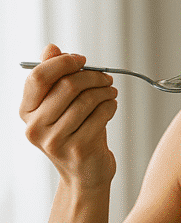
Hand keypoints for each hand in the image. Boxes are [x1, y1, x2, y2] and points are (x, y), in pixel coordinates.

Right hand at [19, 44, 117, 187]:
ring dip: (104, 91)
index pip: (39, 76)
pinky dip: (110, 106)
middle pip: (66, 86)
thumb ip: (54, 78)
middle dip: (92, 77)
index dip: (63, 63)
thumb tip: (52, 48)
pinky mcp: (78, 148)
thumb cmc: (75, 135)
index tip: (82, 60)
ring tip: (111, 92)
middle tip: (106, 78)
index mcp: (26, 111)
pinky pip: (100, 115)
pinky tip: (111, 106)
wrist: (84, 174)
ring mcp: (55, 140)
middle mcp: (35, 126)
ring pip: (86, 100)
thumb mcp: (60, 107)